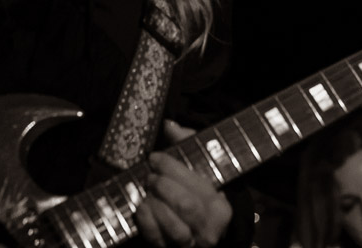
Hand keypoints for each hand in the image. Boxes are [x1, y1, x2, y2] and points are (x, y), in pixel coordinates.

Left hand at [134, 120, 231, 247]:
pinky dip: (147, 222)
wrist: (200, 231)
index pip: (197, 184)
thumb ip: (187, 144)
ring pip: (174, 227)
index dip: (171, 168)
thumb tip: (169, 125)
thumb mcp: (200, 167)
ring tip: (147, 192)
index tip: (155, 158)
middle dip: (163, 186)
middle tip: (150, 176)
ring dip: (156, 205)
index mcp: (220, 206)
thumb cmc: (197, 193)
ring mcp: (191, 244)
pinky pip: (157, 240)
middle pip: (186, 205)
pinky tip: (141, 207)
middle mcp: (209, 229)